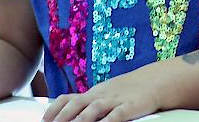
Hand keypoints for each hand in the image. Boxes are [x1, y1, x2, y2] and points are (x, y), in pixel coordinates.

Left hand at [42, 71, 160, 121]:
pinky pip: (118, 114)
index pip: (68, 98)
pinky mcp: (131, 106)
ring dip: (81, 120)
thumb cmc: (128, 91)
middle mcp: (101, 95)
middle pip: (77, 104)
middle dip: (62, 118)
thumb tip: (68, 115)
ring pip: (95, 109)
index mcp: (94, 93)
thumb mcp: (106, 94)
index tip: (43, 121)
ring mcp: (116, 100)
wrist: (155, 81)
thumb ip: (89, 103)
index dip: (53, 110)